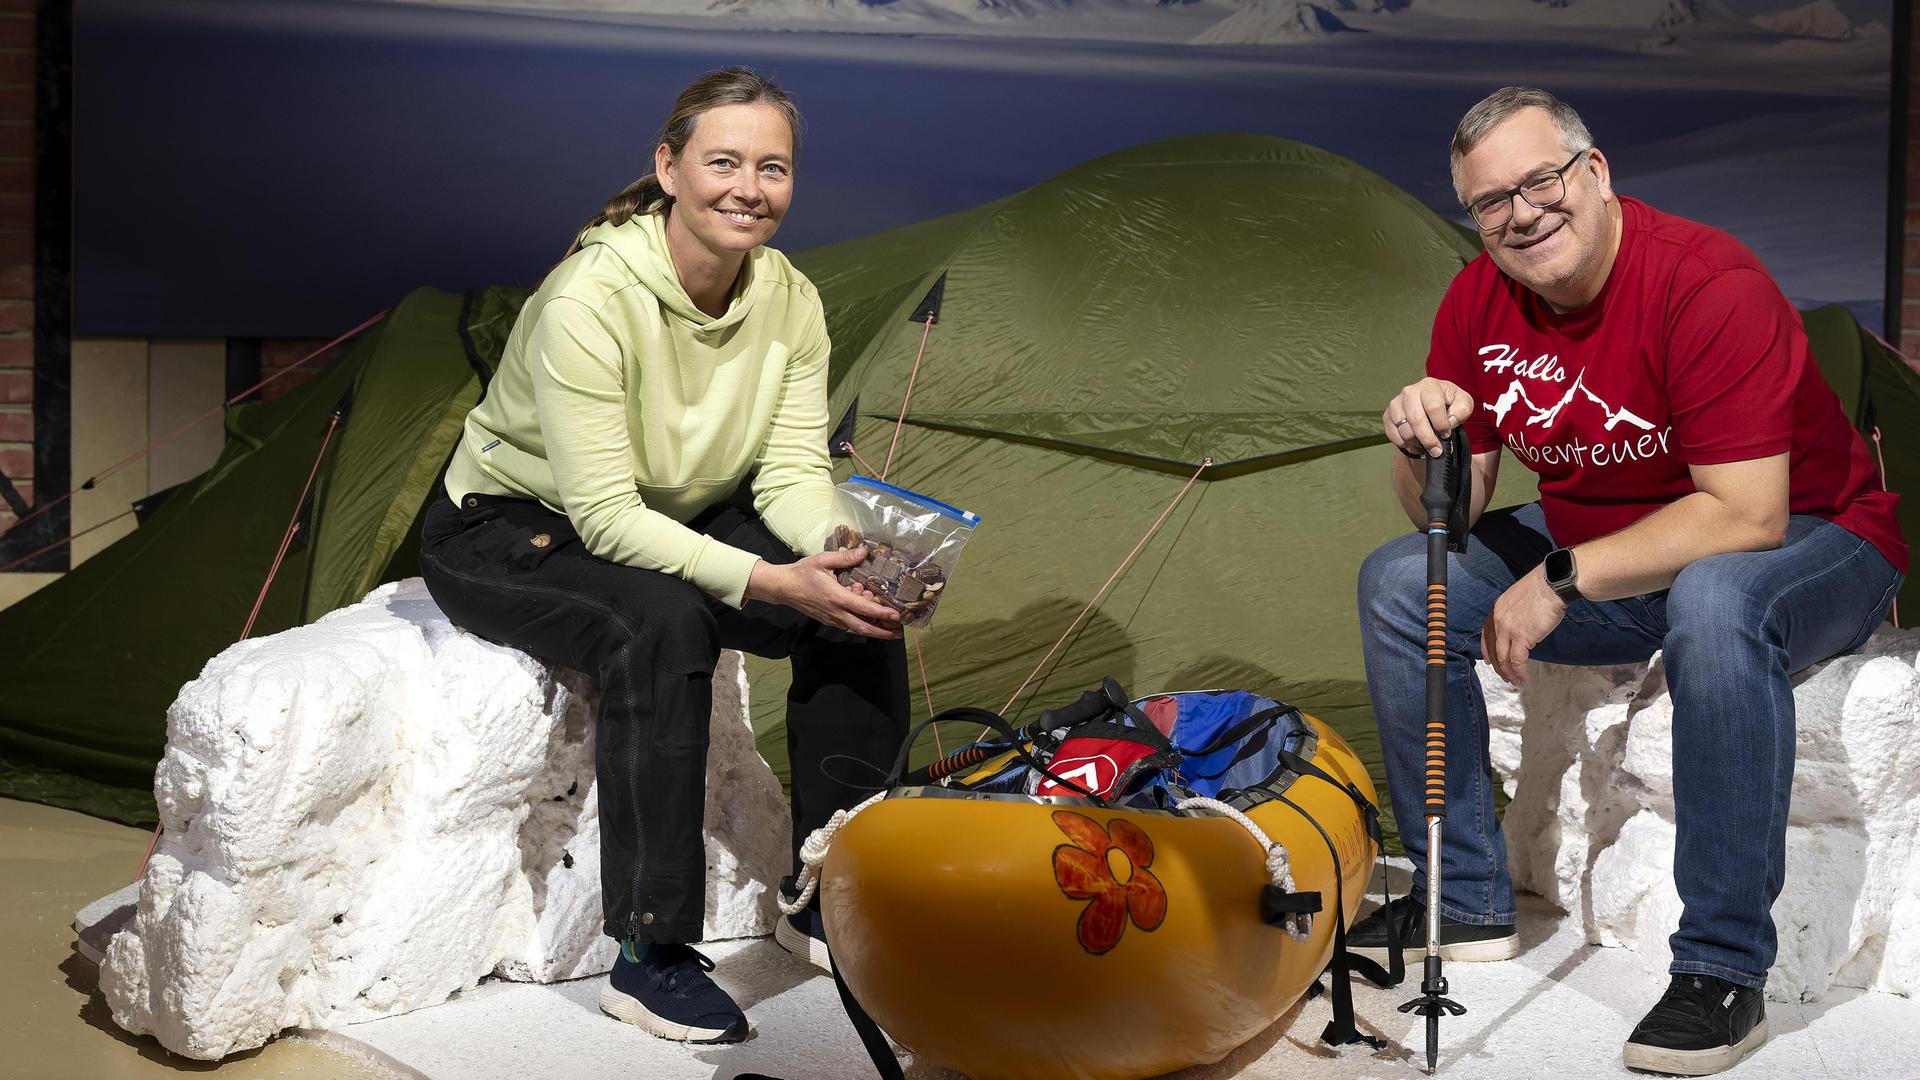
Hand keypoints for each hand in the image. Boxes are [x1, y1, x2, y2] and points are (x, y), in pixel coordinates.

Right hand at [747, 547, 902, 638]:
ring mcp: (832, 618)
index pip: (864, 608)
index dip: (882, 613)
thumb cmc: (803, 572)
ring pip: (857, 629)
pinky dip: (863, 626)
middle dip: (883, 632)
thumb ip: (845, 557)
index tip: (897, 616)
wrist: (784, 587)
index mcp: (837, 597)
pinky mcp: (829, 620)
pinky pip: (849, 626)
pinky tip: (872, 622)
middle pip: (863, 628)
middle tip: (899, 632)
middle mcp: (836, 612)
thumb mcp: (823, 560)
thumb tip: (864, 551)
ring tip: (891, 631)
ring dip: (874, 631)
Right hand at [1384, 377, 1473, 458]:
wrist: (1431, 404)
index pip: (1433, 407)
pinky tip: (1415, 443)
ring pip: (1404, 430)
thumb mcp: (1463, 403)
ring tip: (1426, 446)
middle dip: (1428, 439)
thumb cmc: (1448, 403)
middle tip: (1436, 450)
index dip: (1441, 424)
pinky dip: (1404, 443)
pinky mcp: (1388, 415)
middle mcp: (1409, 391)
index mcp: (1429, 385)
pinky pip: (1392, 434)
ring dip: (1417, 443)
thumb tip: (1450, 421)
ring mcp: (1396, 403)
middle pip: (1416, 419)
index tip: (1446, 434)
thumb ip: (1462, 410)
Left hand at [1481, 567, 1565, 685]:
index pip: (1486, 635)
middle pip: (1493, 650)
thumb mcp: (1518, 598)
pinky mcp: (1522, 637)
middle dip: (1499, 667)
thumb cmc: (1542, 588)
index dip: (1487, 650)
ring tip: (1515, 681)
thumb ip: (1512, 614)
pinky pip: (1517, 661)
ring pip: (1503, 659)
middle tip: (1505, 676)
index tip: (1489, 661)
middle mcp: (1498, 620)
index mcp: (1497, 609)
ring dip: (1509, 673)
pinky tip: (1524, 678)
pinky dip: (1519, 672)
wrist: (1552, 584)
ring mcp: (1508, 630)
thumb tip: (1518, 628)